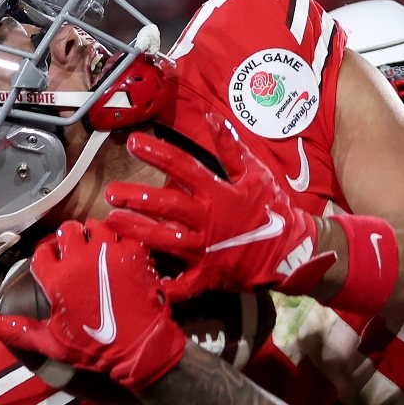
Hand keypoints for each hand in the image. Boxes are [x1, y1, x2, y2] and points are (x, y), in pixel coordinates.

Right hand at [0, 220, 185, 393]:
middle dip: (68, 239)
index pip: (42, 252)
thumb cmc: (95, 349)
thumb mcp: (52, 344)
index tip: (52, 263)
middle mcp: (80, 260)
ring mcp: (109, 253)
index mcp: (57, 279)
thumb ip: (18, 332)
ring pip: (95, 226)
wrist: (142, 349)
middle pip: (67, 231)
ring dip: (94, 235)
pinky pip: (124, 234)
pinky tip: (120, 255)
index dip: (45, 256)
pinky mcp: (134, 252)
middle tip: (75, 252)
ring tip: (97, 250)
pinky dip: (121, 241)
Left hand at [105, 115, 331, 300]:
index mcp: (218, 193)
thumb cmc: (273, 210)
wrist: (293, 251)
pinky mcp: (208, 275)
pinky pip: (183, 284)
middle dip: (136, 197)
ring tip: (112, 222)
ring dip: (137, 230)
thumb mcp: (256, 174)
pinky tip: (143, 280)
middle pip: (166, 205)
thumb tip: (212, 118)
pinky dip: (165, 286)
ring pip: (165, 240)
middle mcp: (208, 220)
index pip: (183, 167)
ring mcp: (206, 249)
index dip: (157, 154)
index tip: (133, 143)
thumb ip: (231, 148)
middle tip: (110, 192)